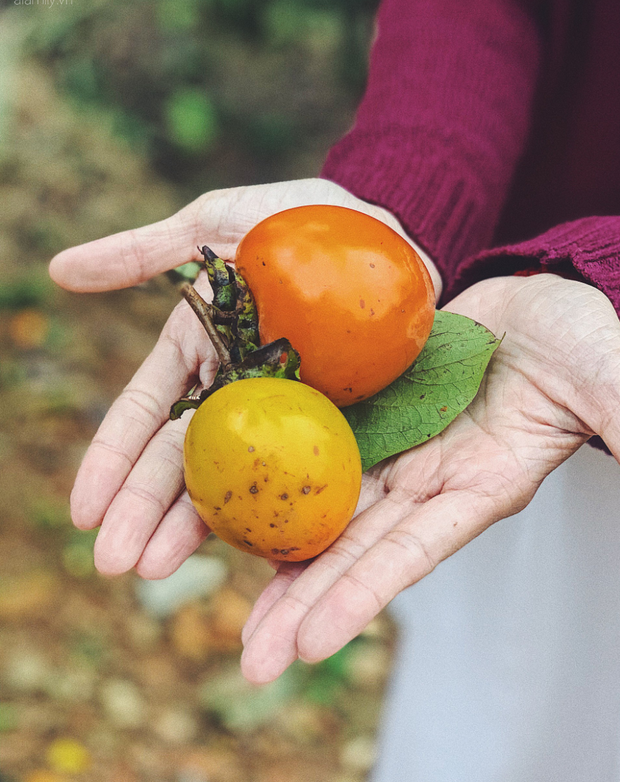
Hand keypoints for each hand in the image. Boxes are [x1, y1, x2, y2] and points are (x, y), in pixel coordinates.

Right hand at [48, 178, 440, 577]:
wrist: (390, 228)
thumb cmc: (298, 219)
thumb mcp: (217, 223)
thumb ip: (145, 251)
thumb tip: (59, 270)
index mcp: (198, 351)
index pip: (145, 416)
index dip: (112, 461)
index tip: (83, 511)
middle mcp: (234, 392)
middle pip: (181, 461)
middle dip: (142, 512)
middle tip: (114, 563)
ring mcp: (284, 413)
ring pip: (231, 479)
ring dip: (191, 528)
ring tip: (157, 571)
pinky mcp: (336, 422)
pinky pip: (302, 475)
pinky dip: (274, 514)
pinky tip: (253, 558)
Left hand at [239, 274, 619, 682]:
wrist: (538, 297)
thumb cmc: (578, 339)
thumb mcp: (607, 379)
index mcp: (479, 485)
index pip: (414, 552)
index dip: (362, 595)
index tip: (307, 646)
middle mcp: (430, 480)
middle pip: (357, 548)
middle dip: (303, 604)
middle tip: (249, 661)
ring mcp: (399, 448)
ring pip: (328, 509)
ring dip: (278, 556)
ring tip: (224, 604)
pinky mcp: (374, 412)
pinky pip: (319, 450)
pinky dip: (280, 482)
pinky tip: (236, 507)